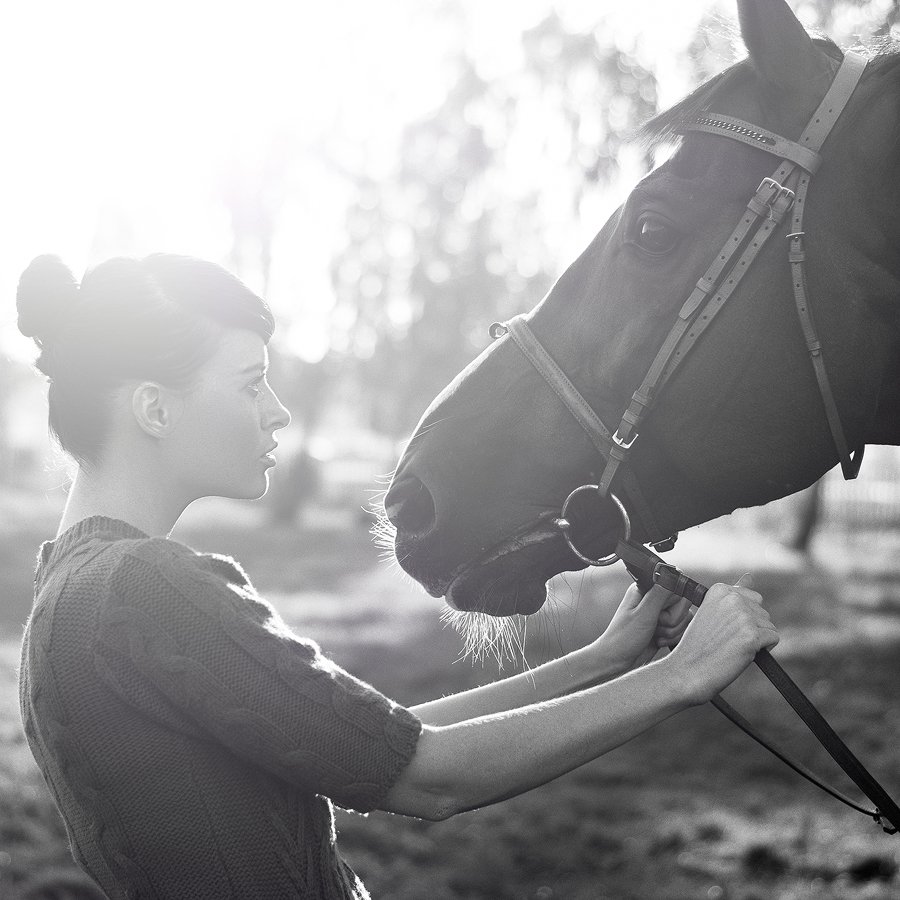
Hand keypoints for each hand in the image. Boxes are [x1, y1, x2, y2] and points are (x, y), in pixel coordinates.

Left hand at [594, 582, 692, 673]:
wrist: (618, 661)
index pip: (676, 588)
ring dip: (672, 631)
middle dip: (672, 620)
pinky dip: (673, 638)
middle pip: (683, 604)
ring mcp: (661, 614)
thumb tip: (672, 575)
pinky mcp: (665, 627)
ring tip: (655, 634)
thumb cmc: (623, 638)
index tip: (660, 614)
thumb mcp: (643, 614)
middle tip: (656, 625)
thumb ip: (659, 595)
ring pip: (684, 618)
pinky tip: (658, 640)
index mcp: (646, 589)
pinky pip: (682, 629)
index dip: (672, 604)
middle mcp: (654, 599)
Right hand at [669, 576, 778, 703]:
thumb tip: (750, 576)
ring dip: (756, 639)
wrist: (687, 670)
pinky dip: (763, 649)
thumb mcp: (712, 612)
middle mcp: (732, 599)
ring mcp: (742, 616)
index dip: (743, 616)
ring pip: (769, 626)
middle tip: (727, 639)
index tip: (725, 627)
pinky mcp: (752, 635)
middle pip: (762, 612)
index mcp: (720, 590)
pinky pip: (773, 639)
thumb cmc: (699, 644)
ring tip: (732, 646)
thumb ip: (733, 594)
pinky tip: (743, 653)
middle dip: (751, 627)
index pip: (752, 597)